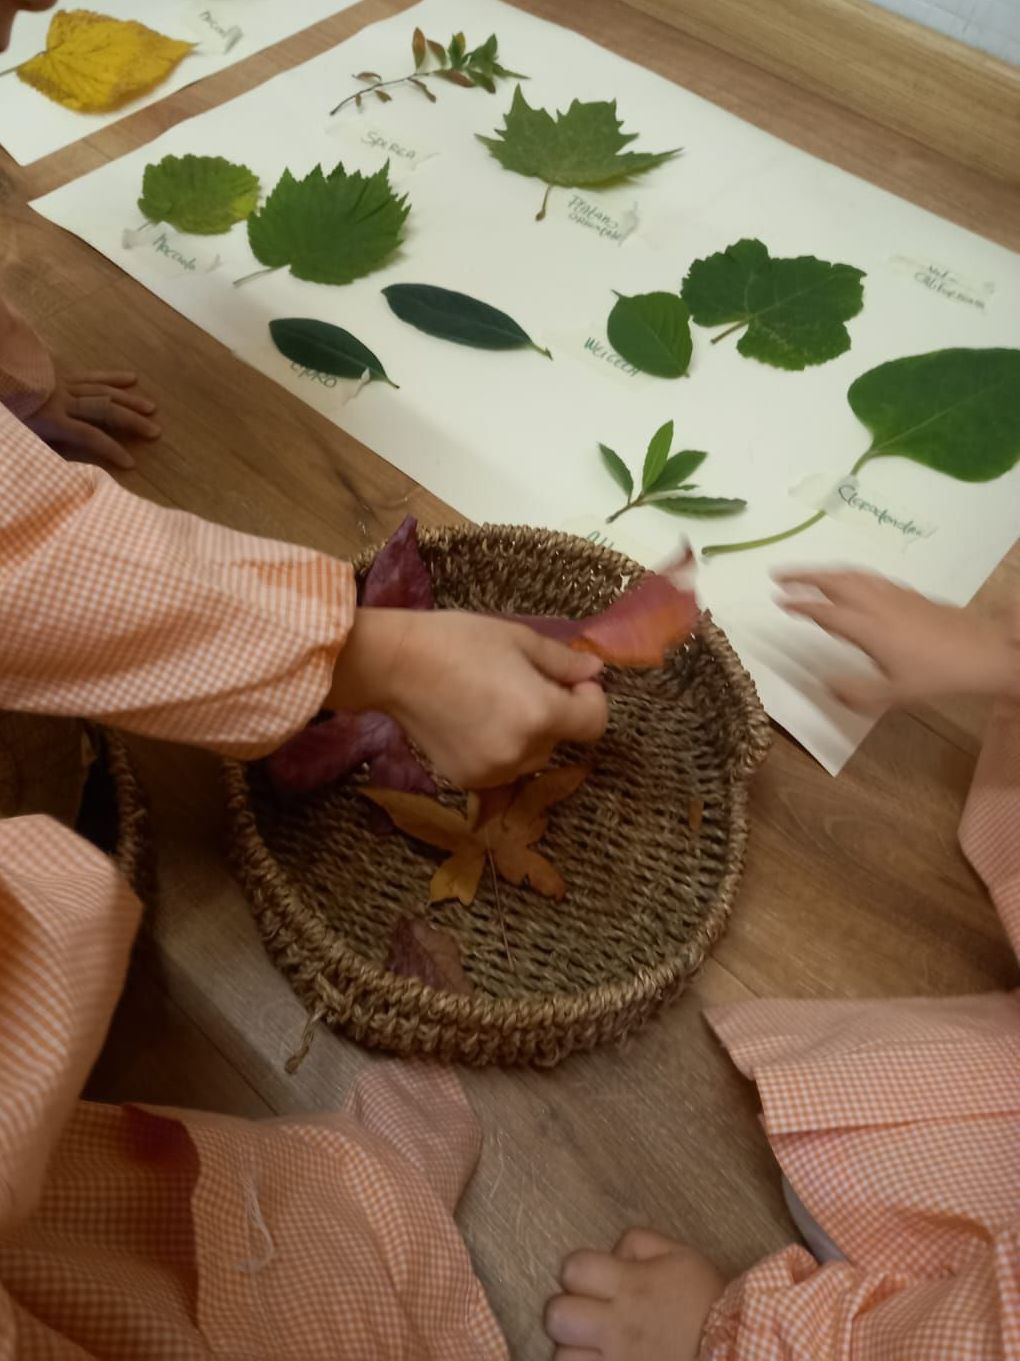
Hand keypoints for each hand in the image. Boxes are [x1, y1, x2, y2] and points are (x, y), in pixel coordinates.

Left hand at [26, 370, 159, 468]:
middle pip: (104, 410)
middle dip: (131, 421)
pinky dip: (112, 377)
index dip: (111, 449)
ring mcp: (65, 385)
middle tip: (155, 431)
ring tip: (151, 407)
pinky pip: (92, 376)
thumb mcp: (22, 436)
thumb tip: (68, 471)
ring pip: (104, 391)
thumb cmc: (8, 409)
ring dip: (129, 400)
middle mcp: (65, 401)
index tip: (131, 463)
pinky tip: (131, 378)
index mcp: (53, 420)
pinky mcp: (62, 374)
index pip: (89, 436)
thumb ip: (44, 450)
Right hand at [326, 608, 608, 787]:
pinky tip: (473, 721)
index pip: (595, 723)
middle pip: (561, 740)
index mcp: (541, 714)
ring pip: (532, 757)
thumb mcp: (518, 639)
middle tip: (520, 683)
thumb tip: (595, 671)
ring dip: (527, 735)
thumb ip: (563, 662)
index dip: (589, 698)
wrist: (393, 665)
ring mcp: (493, 772)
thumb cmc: (457, 641)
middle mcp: (522, 752)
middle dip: (553, 714)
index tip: (569, 680)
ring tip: (492, 703)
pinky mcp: (468, 781)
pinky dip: (500, 750)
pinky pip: (503, 769)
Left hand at [545, 1228, 727, 1360]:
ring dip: (574, 1351)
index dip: (577, 1272)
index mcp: (629, 1285)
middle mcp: (617, 1325)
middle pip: (557, 1316)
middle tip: (585, 1317)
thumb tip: (611, 1254)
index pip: (572, 1269)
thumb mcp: (680, 1256)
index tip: (592, 1282)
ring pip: (563, 1357)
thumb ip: (638, 1243)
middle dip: (566, 1313)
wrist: (737, 1350)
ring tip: (593, 1349)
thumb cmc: (708, 1302)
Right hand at [777, 570, 1019, 712]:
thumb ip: (855, 692)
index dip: (799, 605)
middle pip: (835, 581)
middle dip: (805, 575)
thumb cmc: (937, 676)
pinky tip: (849, 582)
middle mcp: (878, 605)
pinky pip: (870, 576)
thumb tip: (825, 684)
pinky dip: (849, 574)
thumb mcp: (894, 695)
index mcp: (868, 628)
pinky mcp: (909, 593)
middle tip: (780, 575)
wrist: (984, 653)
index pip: (825, 611)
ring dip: (826, 572)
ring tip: (807, 575)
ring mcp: (895, 595)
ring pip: (853, 574)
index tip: (779, 601)